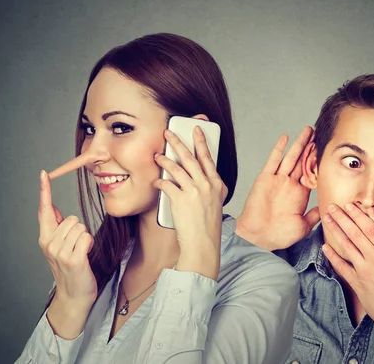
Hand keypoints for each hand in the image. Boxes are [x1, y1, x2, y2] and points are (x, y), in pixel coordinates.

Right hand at [38, 170, 96, 337]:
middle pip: (72, 218)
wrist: (74, 295)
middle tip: (77, 247)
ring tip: (80, 252)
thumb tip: (54, 209)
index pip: (44, 210)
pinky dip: (89, 244)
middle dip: (79, 229)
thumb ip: (57, 228)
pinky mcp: (72, 259)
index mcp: (45, 238)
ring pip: (80, 227)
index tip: (43, 174)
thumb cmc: (71, 269)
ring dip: (85, 238)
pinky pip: (86, 237)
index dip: (44, 191)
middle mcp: (49, 244)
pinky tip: (85, 255)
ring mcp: (59, 252)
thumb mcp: (60, 246)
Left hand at [153, 127, 224, 280]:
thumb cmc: (208, 225)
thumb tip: (201, 174)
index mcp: (217, 184)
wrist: (203, 243)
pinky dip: (160, 181)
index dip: (201, 141)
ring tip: (158, 155)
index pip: (208, 157)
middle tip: (169, 133)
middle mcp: (207, 185)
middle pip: (190, 158)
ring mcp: (194, 191)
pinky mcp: (180, 199)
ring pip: (177, 168)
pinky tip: (156, 181)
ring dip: (165, 160)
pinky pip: (167, 184)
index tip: (196, 130)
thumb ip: (211, 186)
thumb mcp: (217, 202)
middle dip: (178, 142)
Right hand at [236, 126, 319, 250]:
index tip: (326, 150)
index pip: (311, 173)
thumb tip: (326, 207)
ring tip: (308, 130)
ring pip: (291, 157)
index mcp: (299, 194)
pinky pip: (273, 161)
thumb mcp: (303, 226)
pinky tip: (285, 138)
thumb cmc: (278, 234)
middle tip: (318, 133)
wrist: (258, 237)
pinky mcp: (265, 179)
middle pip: (302, 161)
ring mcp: (277, 180)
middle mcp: (289, 184)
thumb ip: (314, 215)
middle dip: (310, 147)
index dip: (318, 161)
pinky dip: (279, 149)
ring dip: (299, 143)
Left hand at [321, 203, 373, 332]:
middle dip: (342, 218)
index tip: (348, 205)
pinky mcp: (356, 283)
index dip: (358, 215)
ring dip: (335, 231)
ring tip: (327, 220)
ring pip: (347, 246)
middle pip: (356, 234)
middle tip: (332, 207)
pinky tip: (324, 247)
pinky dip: (332, 256)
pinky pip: (342, 267)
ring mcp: (364, 271)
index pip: (370, 228)